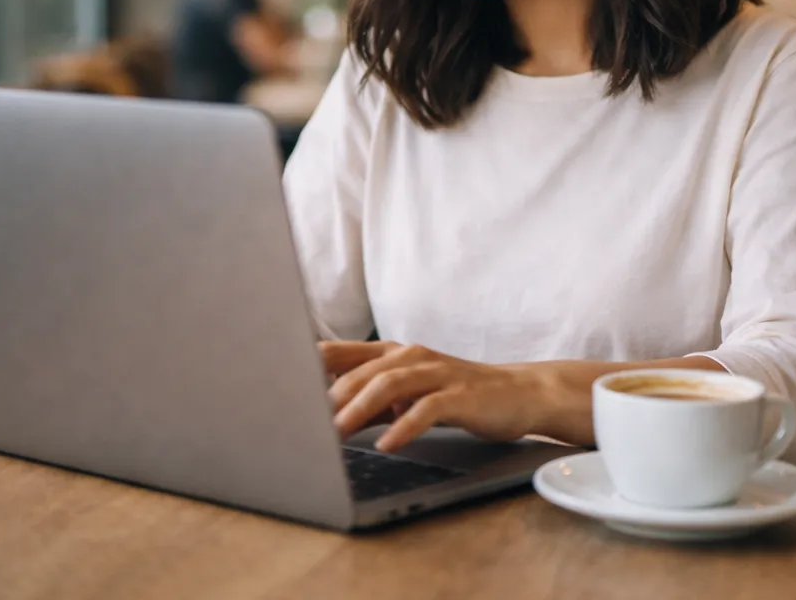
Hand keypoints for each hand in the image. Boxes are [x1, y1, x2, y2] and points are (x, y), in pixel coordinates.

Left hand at [321, 340, 544, 452]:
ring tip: (335, 434)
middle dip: (328, 397)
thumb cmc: (454, 394)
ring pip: (389, 383)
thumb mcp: (406, 393)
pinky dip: (404, 425)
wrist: (518, 392)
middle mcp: (411, 355)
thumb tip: (321, 417)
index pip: (339, 352)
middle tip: (301, 423)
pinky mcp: (460, 394)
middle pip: (360, 370)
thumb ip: (368, 399)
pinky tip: (388, 444)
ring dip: (359, 409)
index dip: (307, 367)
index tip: (277, 386)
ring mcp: (437, 372)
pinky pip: (427, 408)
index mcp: (392, 353)